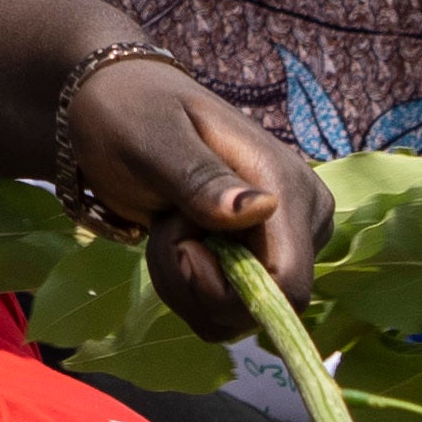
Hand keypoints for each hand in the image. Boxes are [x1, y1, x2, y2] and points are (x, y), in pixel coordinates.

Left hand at [53, 45, 318, 338]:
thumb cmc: (131, 113)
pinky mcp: (261, 258)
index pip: (288, 284)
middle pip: (259, 307)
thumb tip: (259, 209)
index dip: (228, 293)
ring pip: (237, 313)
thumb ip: (201, 178)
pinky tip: (172, 242)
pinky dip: (186, 287)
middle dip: (194, 284)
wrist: (120, 108)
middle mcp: (302, 219)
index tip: (182, 250)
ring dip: (183, 285)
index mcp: (287, 186)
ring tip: (166, 224)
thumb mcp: (154, 139)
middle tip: (165, 225)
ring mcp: (283, 241)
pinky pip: (226, 308)